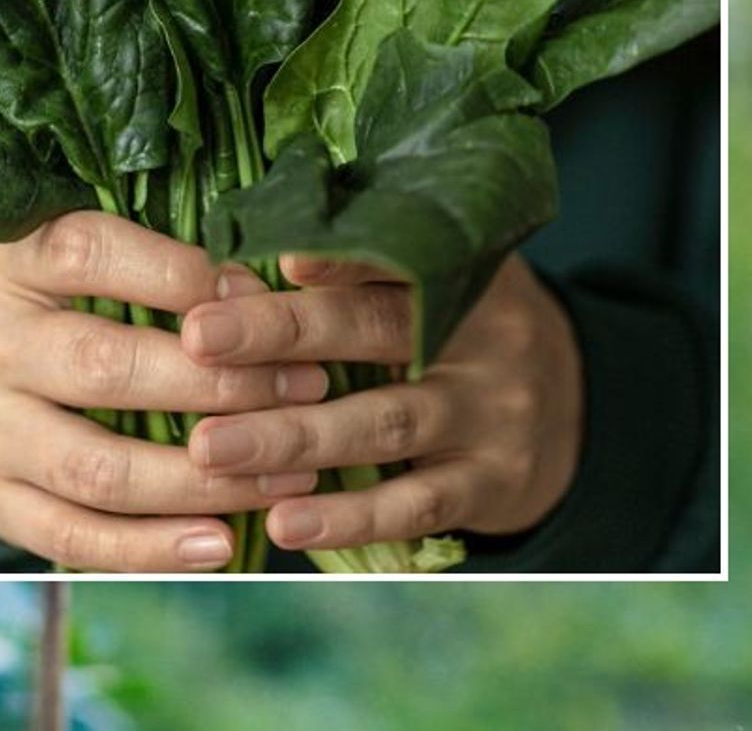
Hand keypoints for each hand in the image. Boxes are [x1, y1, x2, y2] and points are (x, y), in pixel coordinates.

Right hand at [0, 210, 330, 571]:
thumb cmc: (57, 286)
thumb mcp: (86, 242)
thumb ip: (159, 255)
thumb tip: (262, 290)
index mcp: (6, 260)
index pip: (89, 254)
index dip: (181, 277)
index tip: (262, 299)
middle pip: (102, 368)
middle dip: (220, 386)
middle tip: (306, 389)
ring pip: (94, 467)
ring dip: (202, 481)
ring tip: (285, 478)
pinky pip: (69, 536)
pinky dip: (151, 547)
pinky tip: (220, 543)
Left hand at [180, 253, 583, 551]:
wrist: (574, 405)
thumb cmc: (456, 321)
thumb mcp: (432, 271)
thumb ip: (355, 254)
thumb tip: (235, 247)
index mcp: (460, 265)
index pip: (394, 252)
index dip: (335, 257)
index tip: (269, 257)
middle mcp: (483, 336)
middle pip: (376, 331)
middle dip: (280, 333)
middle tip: (198, 338)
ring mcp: (492, 414)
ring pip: (383, 423)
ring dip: (291, 438)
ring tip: (211, 447)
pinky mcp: (492, 485)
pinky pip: (414, 505)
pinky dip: (348, 517)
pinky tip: (284, 523)